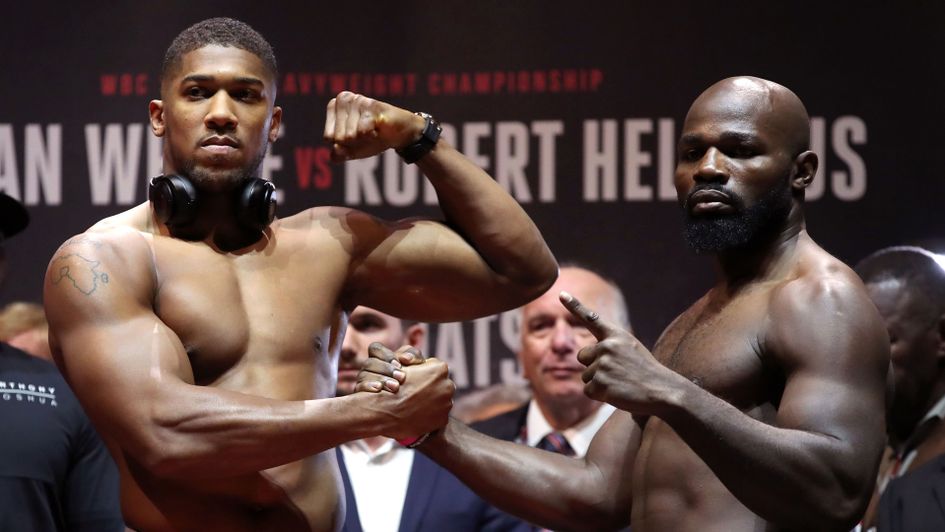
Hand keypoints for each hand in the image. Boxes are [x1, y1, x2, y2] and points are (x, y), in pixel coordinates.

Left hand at [324, 91, 424, 161]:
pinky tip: (378, 128)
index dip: (343, 145)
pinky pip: (363, 131)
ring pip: (350, 135)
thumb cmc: (374, 139)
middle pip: (338, 137)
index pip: (328, 137)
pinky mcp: (372, 106)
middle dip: (354, 143)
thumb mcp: (353, 150)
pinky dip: (372, 136)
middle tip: (366, 134)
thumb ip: (340, 153)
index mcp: (334, 106)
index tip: (355, 138)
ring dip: (364, 139)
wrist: (400, 134)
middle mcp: (344, 99)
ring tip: (373, 130)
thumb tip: (334, 150)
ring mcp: (358, 101)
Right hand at [355, 342, 453, 439]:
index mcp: (440, 368)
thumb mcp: (400, 361)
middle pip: (440, 385)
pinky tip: (415, 415)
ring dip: (430, 402)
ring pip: (440, 400)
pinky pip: (437, 416)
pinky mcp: (443, 420)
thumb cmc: (389, 382)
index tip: (411, 379)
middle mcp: (448, 385)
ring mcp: (447, 404)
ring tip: (412, 404)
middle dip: (429, 388)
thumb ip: (413, 356)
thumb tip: (419, 361)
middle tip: (412, 393)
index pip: (434, 369)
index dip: (421, 374)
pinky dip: (429, 416)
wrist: (383, 410)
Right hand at [356, 343, 424, 393]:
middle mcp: (370, 368)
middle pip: (370, 362)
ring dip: (381, 379)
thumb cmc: (413, 379)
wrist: (412, 402)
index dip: (386, 355)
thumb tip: (406, 358)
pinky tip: (379, 389)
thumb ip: (413, 355)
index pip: (375, 348)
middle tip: (401, 377)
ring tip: (395, 387)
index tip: (400, 364)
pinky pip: (359, 388)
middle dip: (386, 369)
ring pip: (364, 375)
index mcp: (380, 358)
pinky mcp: (360, 395)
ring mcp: (363, 381)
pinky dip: (369, 387)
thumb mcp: (416, 365)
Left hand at [560, 291, 685, 416]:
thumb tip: (584, 355)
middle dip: (593, 366)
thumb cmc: (646, 371)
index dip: (575, 305)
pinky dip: (600, 395)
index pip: (591, 318)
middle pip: (582, 356)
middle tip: (616, 372)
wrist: (663, 391)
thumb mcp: (631, 349)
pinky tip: (617, 393)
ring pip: (586, 376)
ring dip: (599, 383)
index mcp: (616, 335)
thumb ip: (610, 346)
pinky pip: (588, 391)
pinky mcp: (601, 383)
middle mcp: (607, 346)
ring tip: (620, 383)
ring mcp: (603, 364)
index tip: (562, 294)